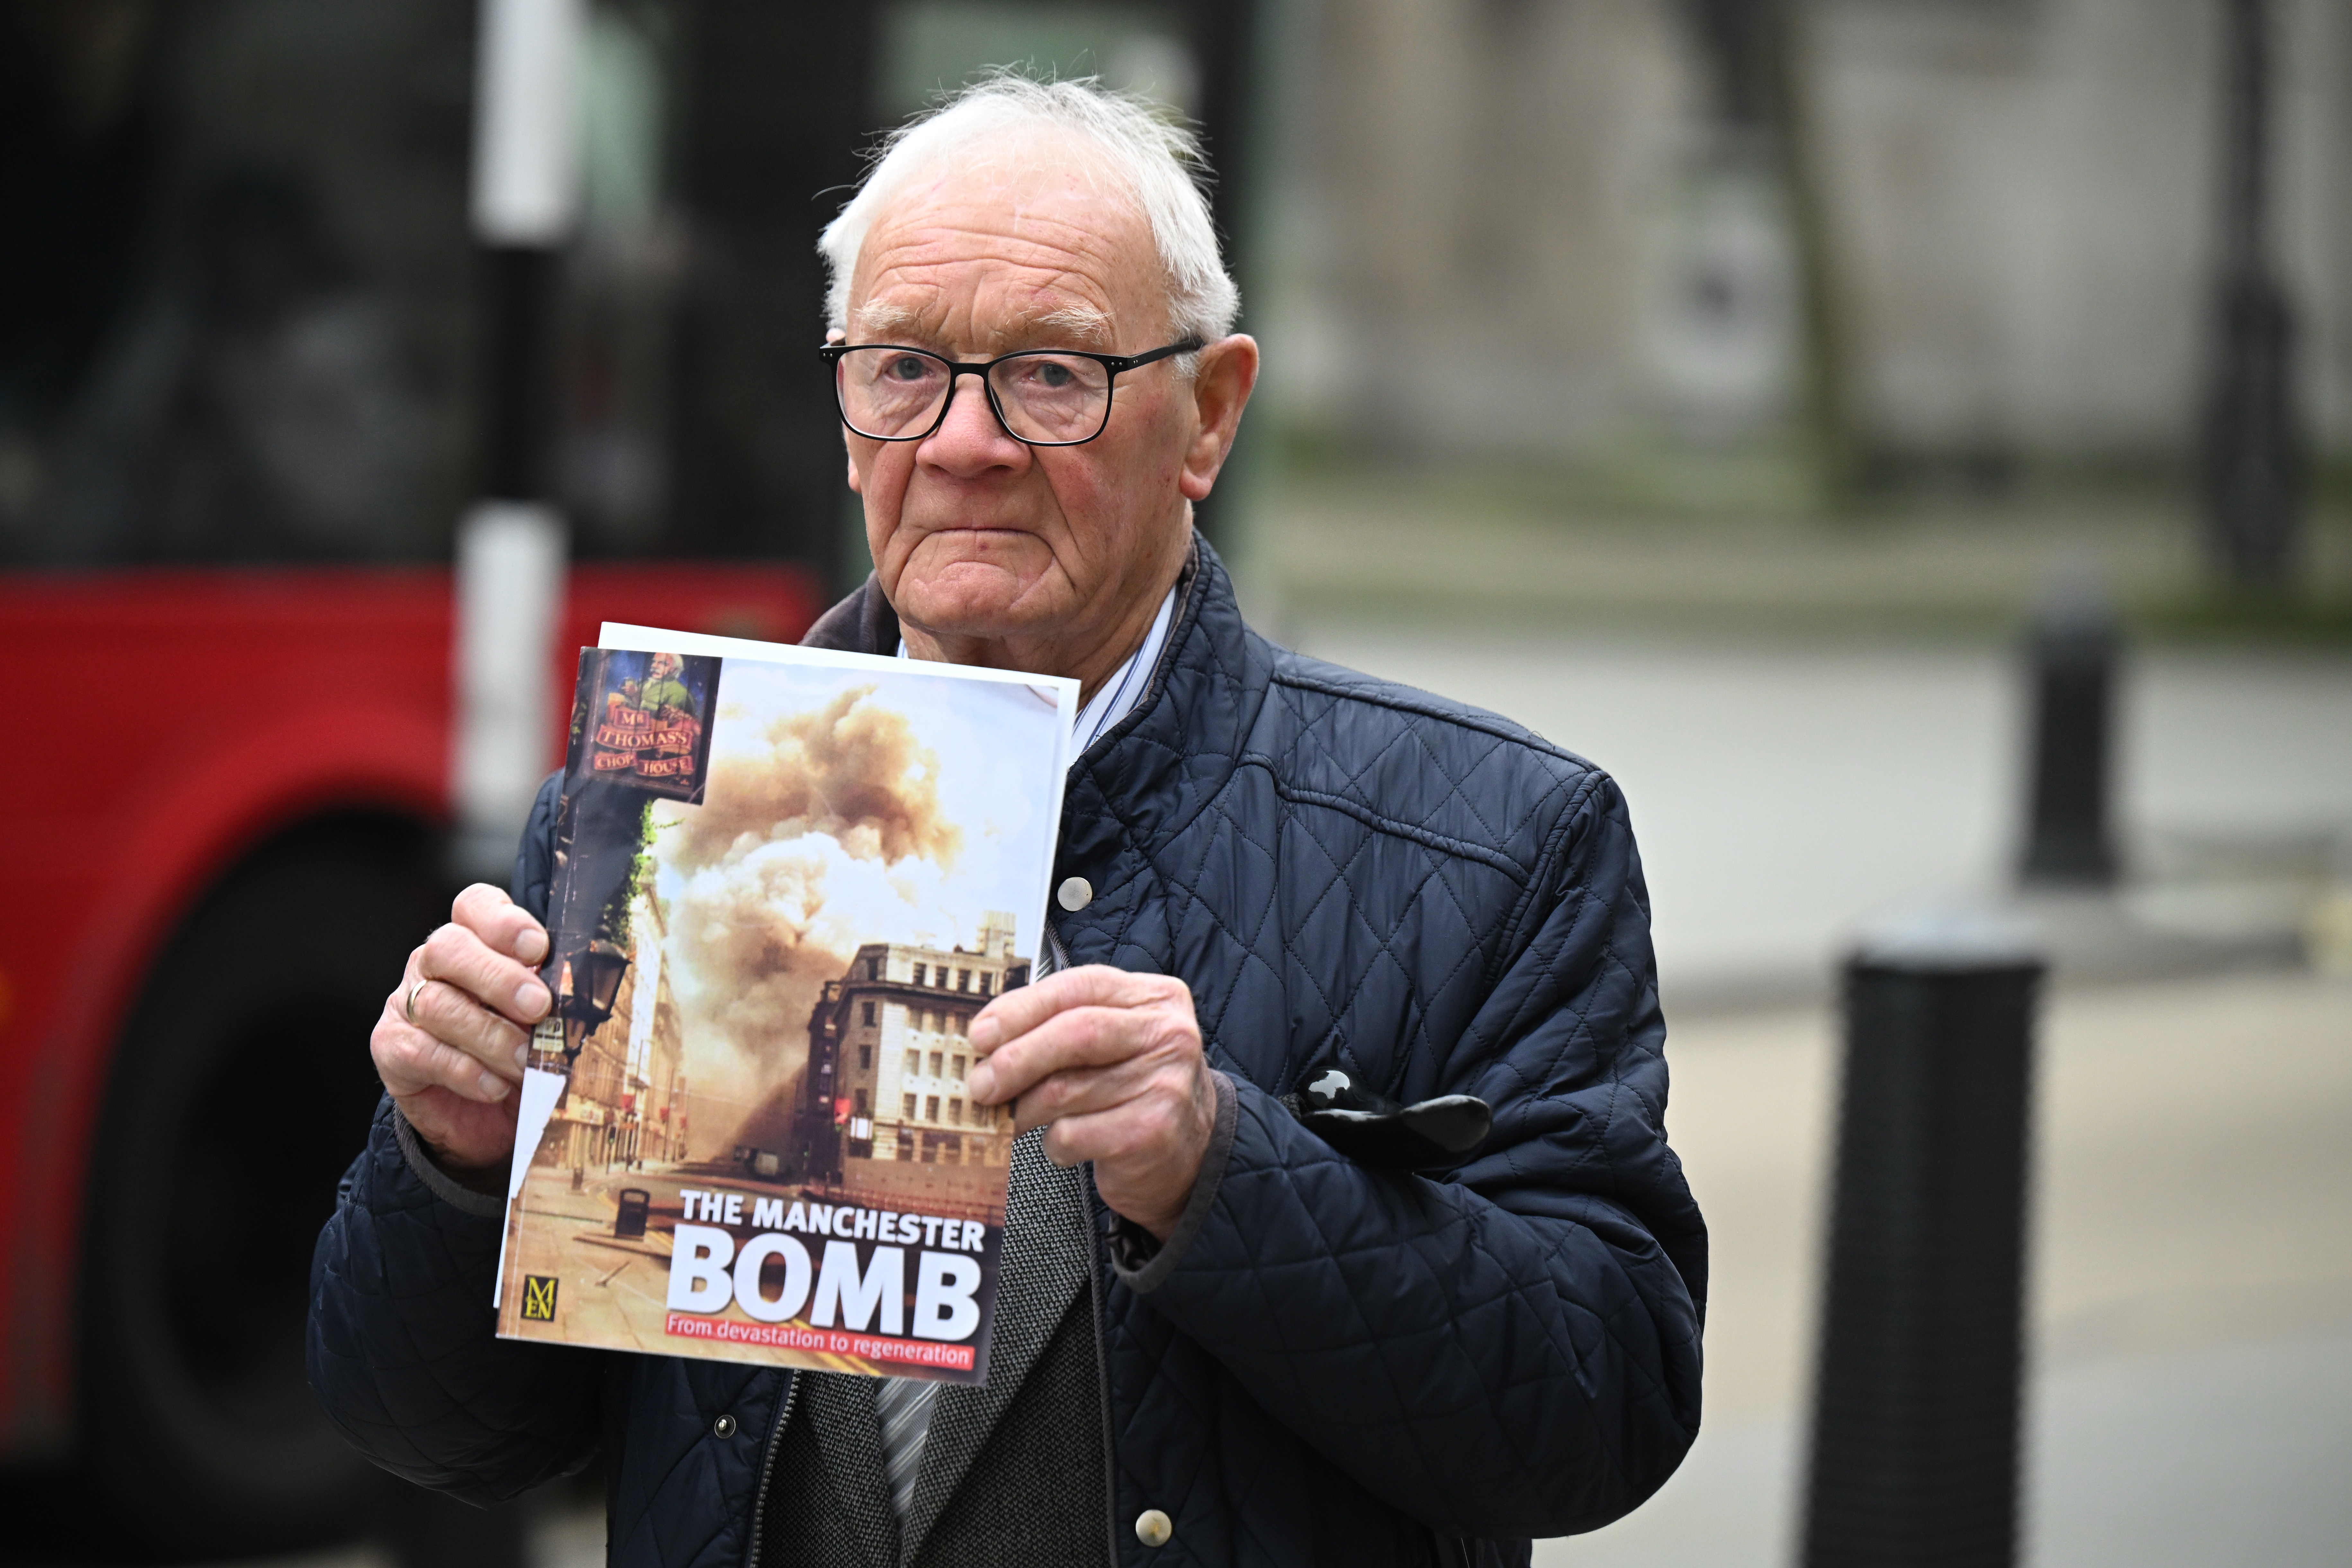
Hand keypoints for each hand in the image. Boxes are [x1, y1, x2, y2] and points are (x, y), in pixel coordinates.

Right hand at [370, 884, 551, 1179]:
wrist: (484, 1112)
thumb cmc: (519, 1049)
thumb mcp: (542, 1018)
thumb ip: (549, 994)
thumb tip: (576, 992)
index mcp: (474, 941)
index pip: (475, 906)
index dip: (504, 922)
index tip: (538, 949)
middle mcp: (433, 965)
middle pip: (449, 948)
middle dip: (498, 978)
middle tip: (539, 1007)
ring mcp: (405, 1003)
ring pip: (436, 1004)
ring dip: (489, 1036)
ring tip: (525, 1061)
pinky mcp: (391, 1048)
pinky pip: (421, 1052)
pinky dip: (464, 1071)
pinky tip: (494, 1086)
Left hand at [967, 965, 1216, 1239]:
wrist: (1188, 1154)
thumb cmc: (1134, 1090)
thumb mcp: (1109, 1044)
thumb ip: (1060, 1028)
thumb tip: (985, 1040)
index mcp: (1155, 998)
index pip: (1079, 987)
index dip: (1022, 1008)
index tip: (980, 1034)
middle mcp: (1168, 1035)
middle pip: (1075, 1033)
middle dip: (1016, 1058)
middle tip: (980, 1083)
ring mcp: (1166, 1084)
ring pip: (1066, 1089)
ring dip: (1025, 1108)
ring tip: (1014, 1118)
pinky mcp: (1153, 1133)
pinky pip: (1074, 1133)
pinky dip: (1054, 1142)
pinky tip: (1064, 1143)